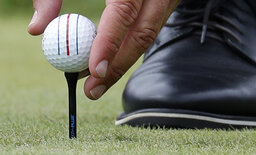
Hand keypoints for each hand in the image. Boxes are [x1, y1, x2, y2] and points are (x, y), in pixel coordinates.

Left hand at [28, 0, 179, 99]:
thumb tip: (37, 29)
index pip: (122, 12)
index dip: (109, 44)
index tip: (94, 71)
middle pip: (141, 34)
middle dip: (118, 67)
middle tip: (93, 89)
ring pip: (148, 37)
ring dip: (123, 62)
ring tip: (98, 81)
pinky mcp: (165, 5)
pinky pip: (150, 30)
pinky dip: (130, 49)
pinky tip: (112, 61)